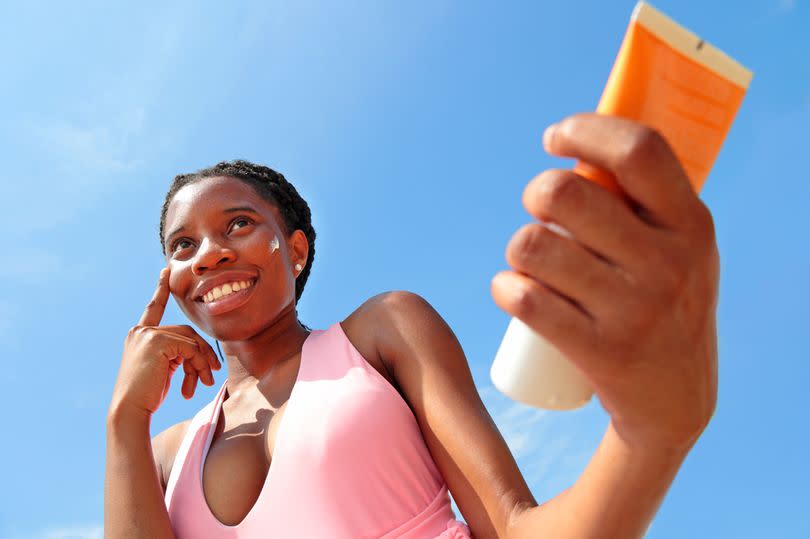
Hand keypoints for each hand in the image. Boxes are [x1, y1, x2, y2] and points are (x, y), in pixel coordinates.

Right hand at [109, 266, 221, 417]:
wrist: (130, 410)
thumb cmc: (147, 396)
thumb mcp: (164, 370)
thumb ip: (176, 354)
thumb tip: (200, 354)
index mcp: (139, 336)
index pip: (154, 308)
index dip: (161, 289)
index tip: (166, 270)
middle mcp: (141, 332)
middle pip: (187, 333)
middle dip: (202, 354)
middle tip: (211, 375)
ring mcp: (148, 335)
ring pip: (191, 341)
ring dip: (202, 363)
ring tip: (205, 383)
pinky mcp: (157, 342)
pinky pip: (190, 349)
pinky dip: (197, 366)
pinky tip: (191, 386)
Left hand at [491, 113, 718, 451]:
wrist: (674, 400)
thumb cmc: (663, 302)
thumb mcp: (679, 247)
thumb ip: (645, 199)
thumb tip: (579, 141)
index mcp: (691, 224)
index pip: (639, 150)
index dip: (586, 130)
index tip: (555, 138)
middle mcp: (668, 264)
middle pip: (565, 194)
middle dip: (536, 193)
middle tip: (538, 210)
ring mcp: (635, 310)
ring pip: (534, 246)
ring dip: (518, 247)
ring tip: (529, 259)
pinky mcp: (601, 352)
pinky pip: (525, 300)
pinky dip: (503, 288)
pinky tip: (510, 288)